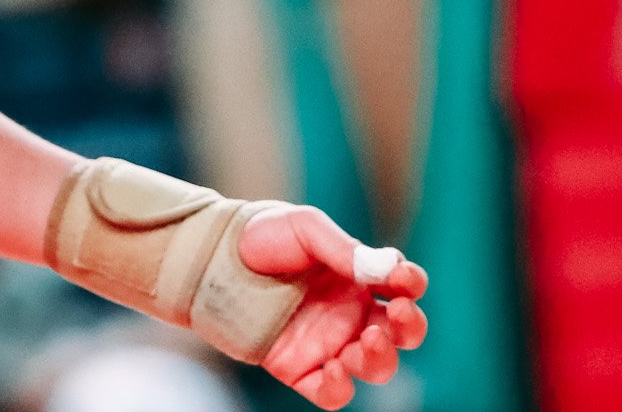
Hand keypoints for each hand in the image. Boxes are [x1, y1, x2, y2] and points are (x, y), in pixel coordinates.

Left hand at [239, 204, 429, 408]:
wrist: (210, 256)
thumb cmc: (258, 235)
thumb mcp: (305, 228)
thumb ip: (345, 249)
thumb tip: (389, 270)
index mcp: (355, 278)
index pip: (401, 287)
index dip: (411, 284)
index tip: (402, 279)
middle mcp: (347, 313)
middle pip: (400, 334)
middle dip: (410, 327)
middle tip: (396, 313)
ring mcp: (325, 342)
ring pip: (374, 366)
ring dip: (381, 358)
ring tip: (367, 339)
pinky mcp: (297, 366)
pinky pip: (331, 392)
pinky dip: (341, 387)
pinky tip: (336, 368)